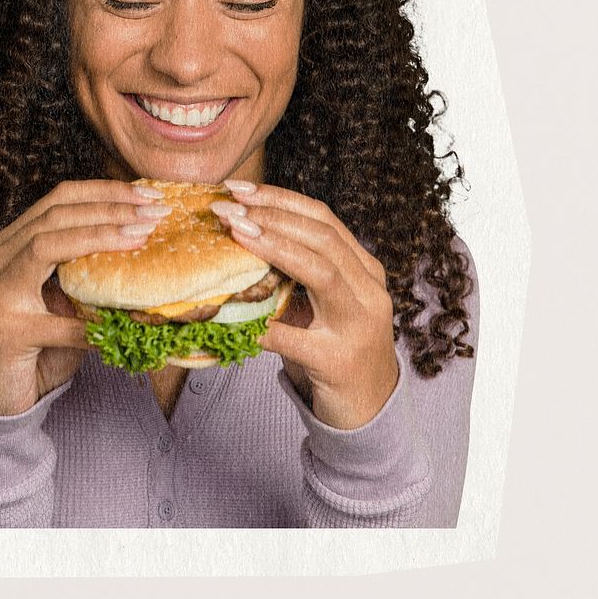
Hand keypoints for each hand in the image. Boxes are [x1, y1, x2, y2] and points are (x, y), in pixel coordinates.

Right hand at [0, 179, 167, 414]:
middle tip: (154, 211)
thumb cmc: (36, 347)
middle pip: (54, 215)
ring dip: (100, 237)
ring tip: (141, 237)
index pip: (58, 199)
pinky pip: (59, 321)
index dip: (103, 191)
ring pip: (45, 246)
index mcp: (10, 245)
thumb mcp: (62, 300)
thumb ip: (85, 273)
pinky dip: (95, 322)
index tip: (146, 193)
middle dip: (109, 208)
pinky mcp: (5, 331)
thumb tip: (143, 248)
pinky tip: (126, 323)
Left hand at [210, 182, 397, 429]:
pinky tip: (228, 314)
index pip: (323, 219)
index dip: (281, 198)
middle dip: (272, 216)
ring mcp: (360, 325)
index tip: (240, 188)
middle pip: (322, 237)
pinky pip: (294, 337)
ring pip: (321, 272)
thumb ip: (296, 272)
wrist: (368, 410)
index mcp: (364, 269)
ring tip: (235, 233)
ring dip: (273, 248)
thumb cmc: (334, 348)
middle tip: (228, 208)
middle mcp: (370, 291)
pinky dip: (260, 323)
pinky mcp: (340, 361)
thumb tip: (235, 238)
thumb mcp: (322, 303)